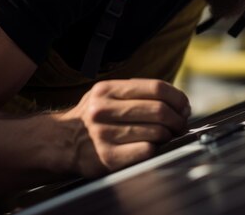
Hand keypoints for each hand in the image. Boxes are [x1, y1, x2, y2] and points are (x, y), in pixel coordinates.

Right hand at [57, 79, 190, 177]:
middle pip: (159, 110)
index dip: (177, 97)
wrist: (60, 143)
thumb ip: (139, 94)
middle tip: (180, 124)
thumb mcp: (108, 95)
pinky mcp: (107, 157)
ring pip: (156, 131)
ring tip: (167, 136)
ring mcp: (104, 134)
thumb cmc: (94, 118)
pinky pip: (146, 151)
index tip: (184, 106)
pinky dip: (156, 148)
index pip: (156, 88)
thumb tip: (180, 103)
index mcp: (107, 90)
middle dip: (178, 119)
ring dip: (168, 135)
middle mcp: (103, 110)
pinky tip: (152, 147)